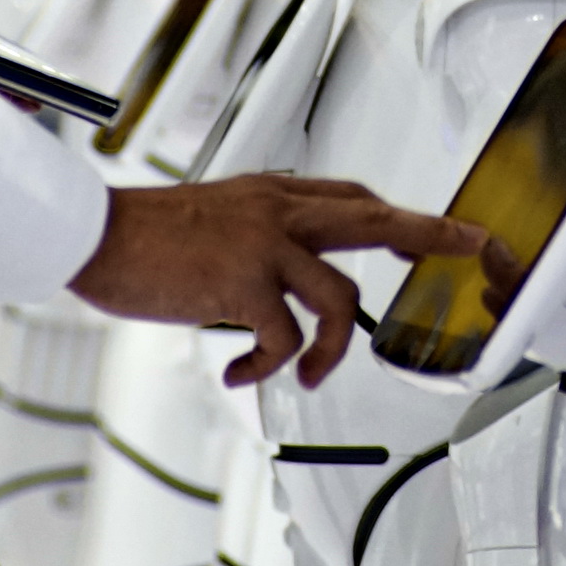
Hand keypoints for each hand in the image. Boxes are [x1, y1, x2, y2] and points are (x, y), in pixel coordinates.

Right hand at [69, 176, 485, 388]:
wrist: (97, 234)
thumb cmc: (145, 232)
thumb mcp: (215, 216)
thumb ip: (257, 234)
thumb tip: (280, 276)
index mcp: (271, 193)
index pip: (352, 196)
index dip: (396, 215)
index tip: (425, 231)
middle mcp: (276, 211)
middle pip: (375, 218)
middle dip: (429, 235)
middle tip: (468, 246)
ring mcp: (264, 245)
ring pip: (339, 296)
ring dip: (333, 348)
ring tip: (308, 372)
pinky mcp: (242, 283)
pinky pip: (282, 339)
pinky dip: (266, 366)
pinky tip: (240, 372)